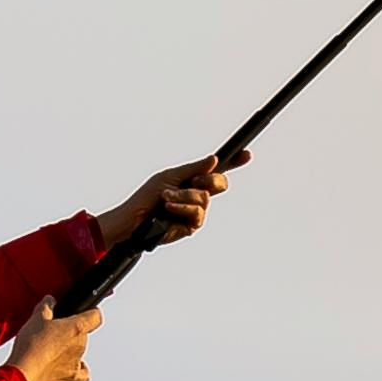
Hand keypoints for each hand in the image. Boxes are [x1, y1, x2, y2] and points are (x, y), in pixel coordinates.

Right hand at [10, 304, 95, 380]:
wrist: (24, 371)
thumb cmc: (32, 345)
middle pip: (84, 334)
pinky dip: (77, 368)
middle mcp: (81, 345)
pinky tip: (67, 364)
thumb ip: (46, 305)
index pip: (96, 316)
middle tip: (53, 331)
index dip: (91, 312)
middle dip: (71, 332)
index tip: (85, 312)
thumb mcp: (36, 317)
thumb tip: (50, 301)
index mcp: (77, 328)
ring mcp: (77, 362)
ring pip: (80, 351)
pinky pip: (82, 373)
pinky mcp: (71, 376)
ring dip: (69, 348)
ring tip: (50, 348)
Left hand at [109, 153, 232, 248]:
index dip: (234, 162)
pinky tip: (169, 209)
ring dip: (184, 196)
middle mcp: (198, 194)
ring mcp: (197, 210)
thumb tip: (214, 160)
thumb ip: (193, 169)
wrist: (134, 220)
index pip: (217, 169)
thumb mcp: (170, 176)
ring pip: (205, 197)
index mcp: (193, 178)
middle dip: (210, 180)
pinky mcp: (193, 225)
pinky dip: (182, 207)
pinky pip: (197, 212)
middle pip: (220, 183)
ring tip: (166, 199)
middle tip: (195, 181)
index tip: (247, 155)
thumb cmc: (147, 196)